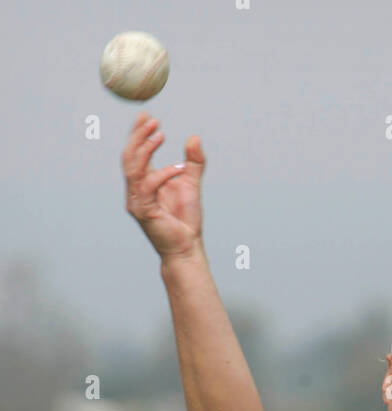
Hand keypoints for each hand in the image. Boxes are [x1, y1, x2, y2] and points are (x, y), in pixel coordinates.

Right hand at [122, 111, 204, 259]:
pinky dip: (163, 174)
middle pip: (129, 157)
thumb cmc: (186, 220)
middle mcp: (135, 191)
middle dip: (138, 136)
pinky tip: (179, 168)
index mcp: (143, 183)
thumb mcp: (191, 183)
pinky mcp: (143, 212)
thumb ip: (193, 162)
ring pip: (133, 168)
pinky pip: (148, 186)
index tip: (147, 115)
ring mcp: (136, 201)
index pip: (135, 153)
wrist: (187, 247)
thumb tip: (195, 138)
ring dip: (145, 149)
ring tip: (160, 135)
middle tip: (153, 121)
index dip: (138, 133)